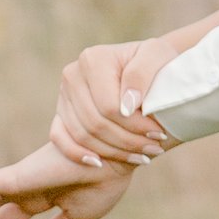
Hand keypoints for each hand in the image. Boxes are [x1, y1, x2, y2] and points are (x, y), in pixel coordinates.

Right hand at [49, 40, 173, 170]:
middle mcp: (73, 75)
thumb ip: (142, 73)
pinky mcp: (61, 111)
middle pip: (95, 123)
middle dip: (128, 142)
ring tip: (142, 156)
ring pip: (82, 135)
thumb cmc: (155, 60)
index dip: (135, 125)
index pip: (109, 106)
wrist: (146, 64)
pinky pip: (59, 138)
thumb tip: (127, 105)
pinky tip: (100, 163)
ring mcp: (64, 95)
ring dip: (113, 152)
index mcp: (93, 60)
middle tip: (155, 149)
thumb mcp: (158, 55)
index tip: (159, 134)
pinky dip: (77, 153)